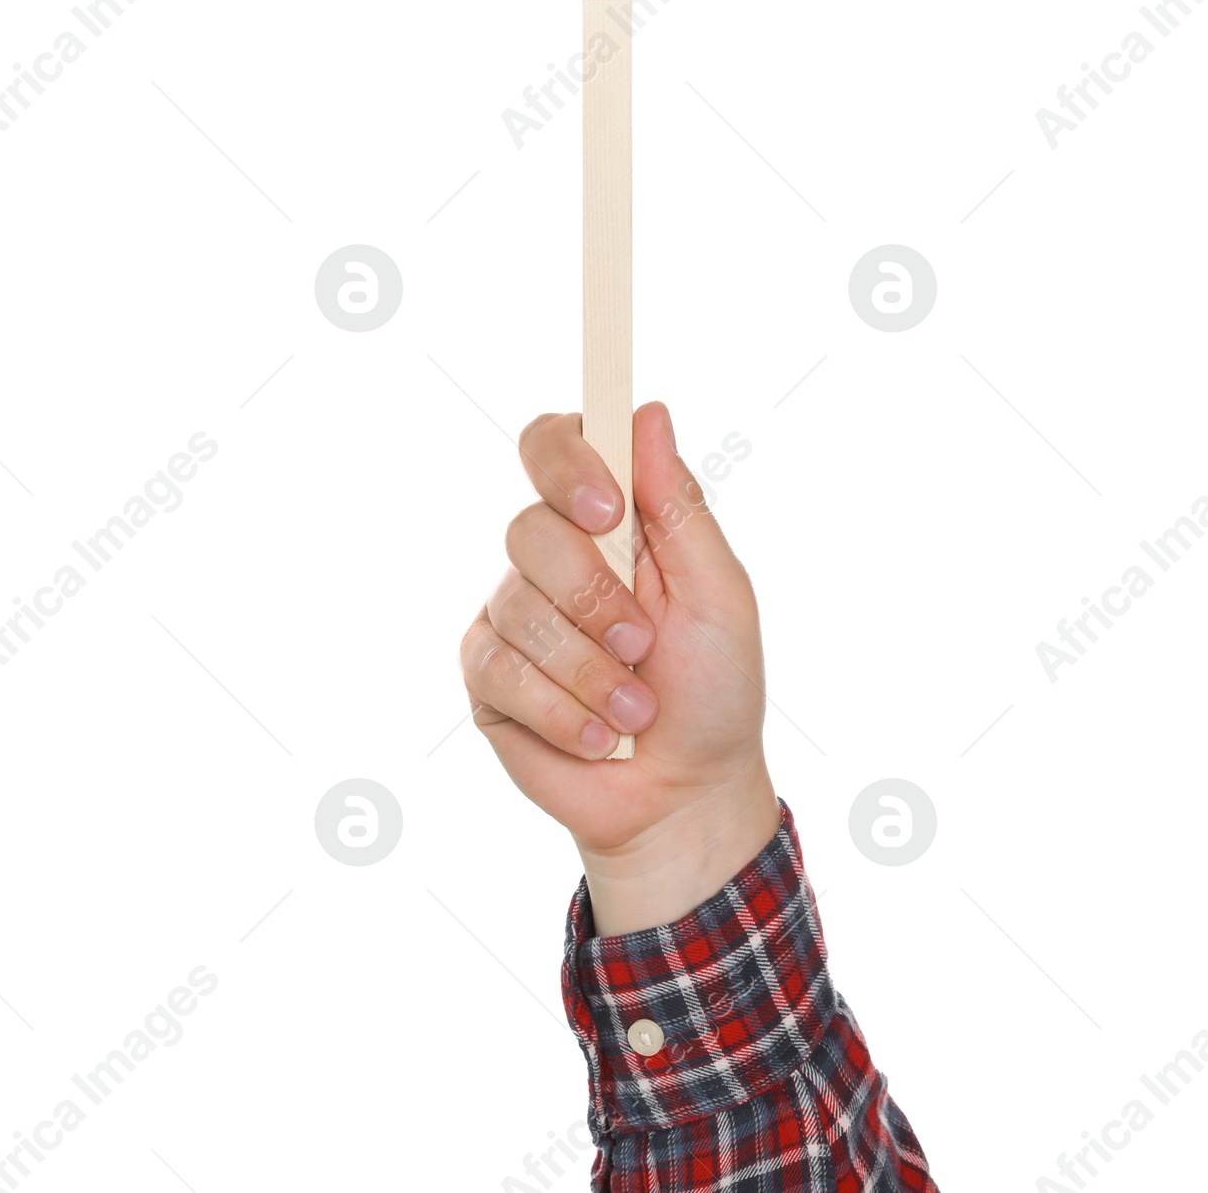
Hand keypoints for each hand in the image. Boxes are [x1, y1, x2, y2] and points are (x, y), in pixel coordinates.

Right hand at [461, 400, 778, 932]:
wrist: (686, 795)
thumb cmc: (714, 688)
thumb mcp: (719, 595)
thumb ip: (679, 505)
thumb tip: (648, 411)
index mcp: (610, 519)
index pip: (553, 445)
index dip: (567, 463)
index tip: (607, 510)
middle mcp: (554, 556)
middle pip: (530, 529)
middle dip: (592, 597)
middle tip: (641, 644)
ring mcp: (514, 614)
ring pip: (518, 607)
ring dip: (589, 669)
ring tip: (635, 707)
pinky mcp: (488, 676)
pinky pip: (499, 670)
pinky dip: (562, 709)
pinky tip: (598, 735)